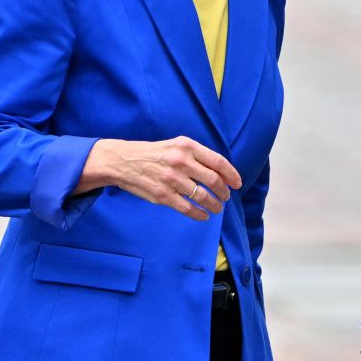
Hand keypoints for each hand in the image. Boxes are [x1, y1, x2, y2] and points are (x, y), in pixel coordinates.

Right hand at [78, 136, 242, 220]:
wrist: (123, 161)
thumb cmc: (152, 153)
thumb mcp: (175, 144)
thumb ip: (196, 155)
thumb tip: (219, 171)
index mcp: (186, 146)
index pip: (218, 162)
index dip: (231, 175)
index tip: (237, 183)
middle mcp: (181, 161)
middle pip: (213, 180)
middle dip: (224, 192)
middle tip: (225, 197)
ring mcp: (172, 180)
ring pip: (203, 196)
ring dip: (214, 205)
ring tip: (217, 208)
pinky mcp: (163, 195)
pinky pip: (188, 208)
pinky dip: (199, 214)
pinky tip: (203, 215)